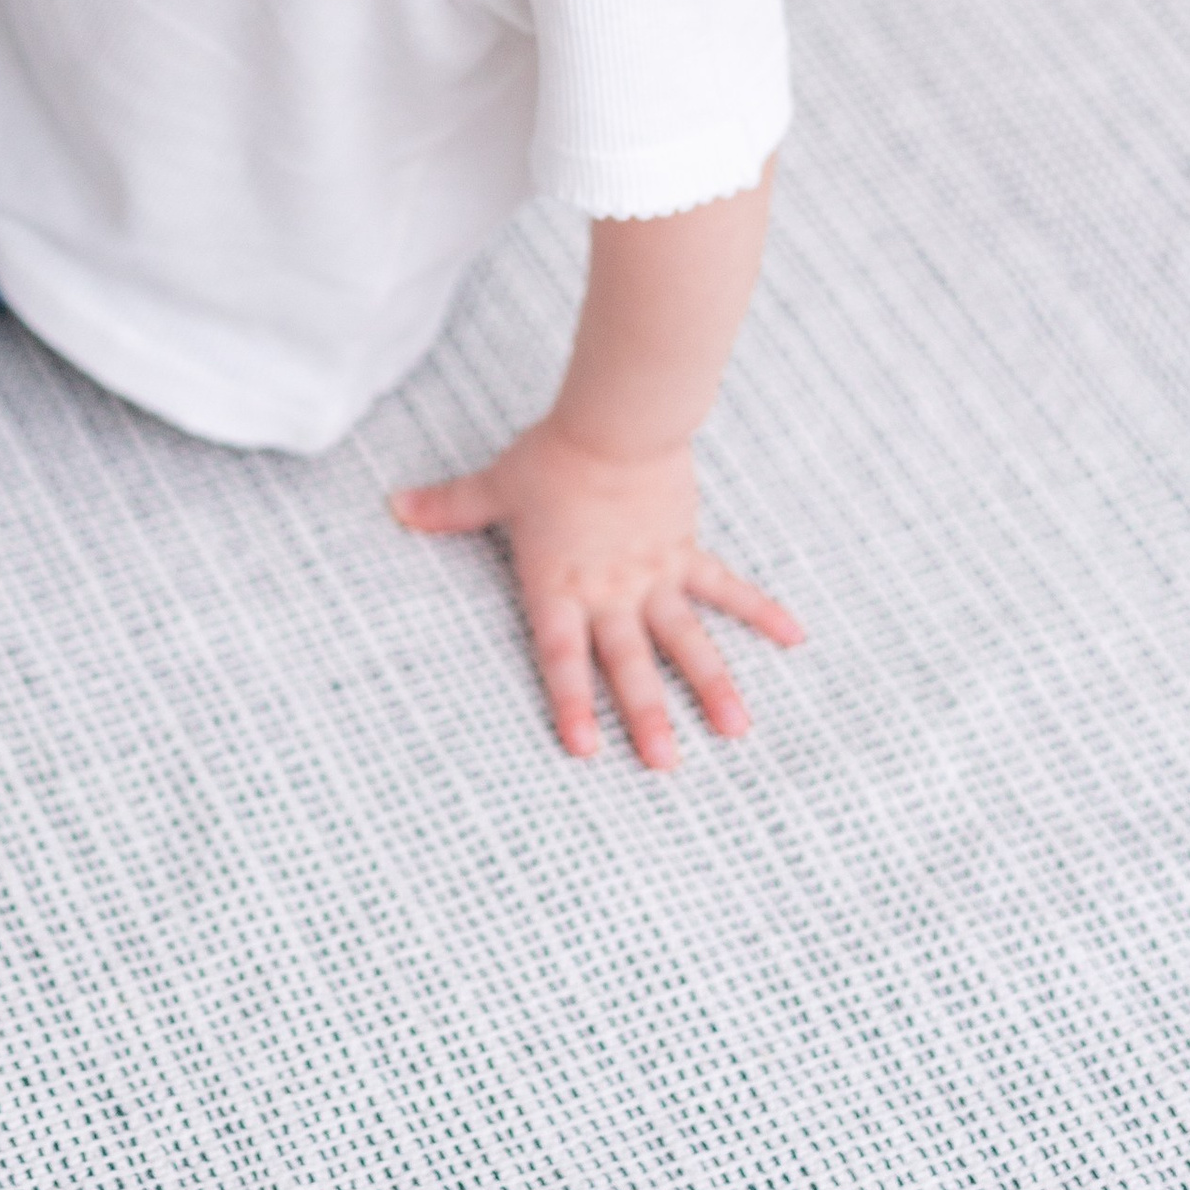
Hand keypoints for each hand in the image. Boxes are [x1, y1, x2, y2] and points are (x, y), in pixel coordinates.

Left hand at [392, 420, 803, 766]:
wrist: (615, 420)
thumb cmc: (552, 455)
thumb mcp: (494, 486)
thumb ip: (449, 508)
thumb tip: (394, 506)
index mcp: (560, 585)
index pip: (563, 656)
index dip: (571, 703)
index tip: (584, 751)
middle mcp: (610, 591)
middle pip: (630, 663)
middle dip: (647, 718)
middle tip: (667, 769)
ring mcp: (654, 575)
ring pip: (686, 640)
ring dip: (712, 685)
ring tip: (737, 732)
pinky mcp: (685, 549)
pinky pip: (727, 587)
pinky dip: (761, 611)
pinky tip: (794, 638)